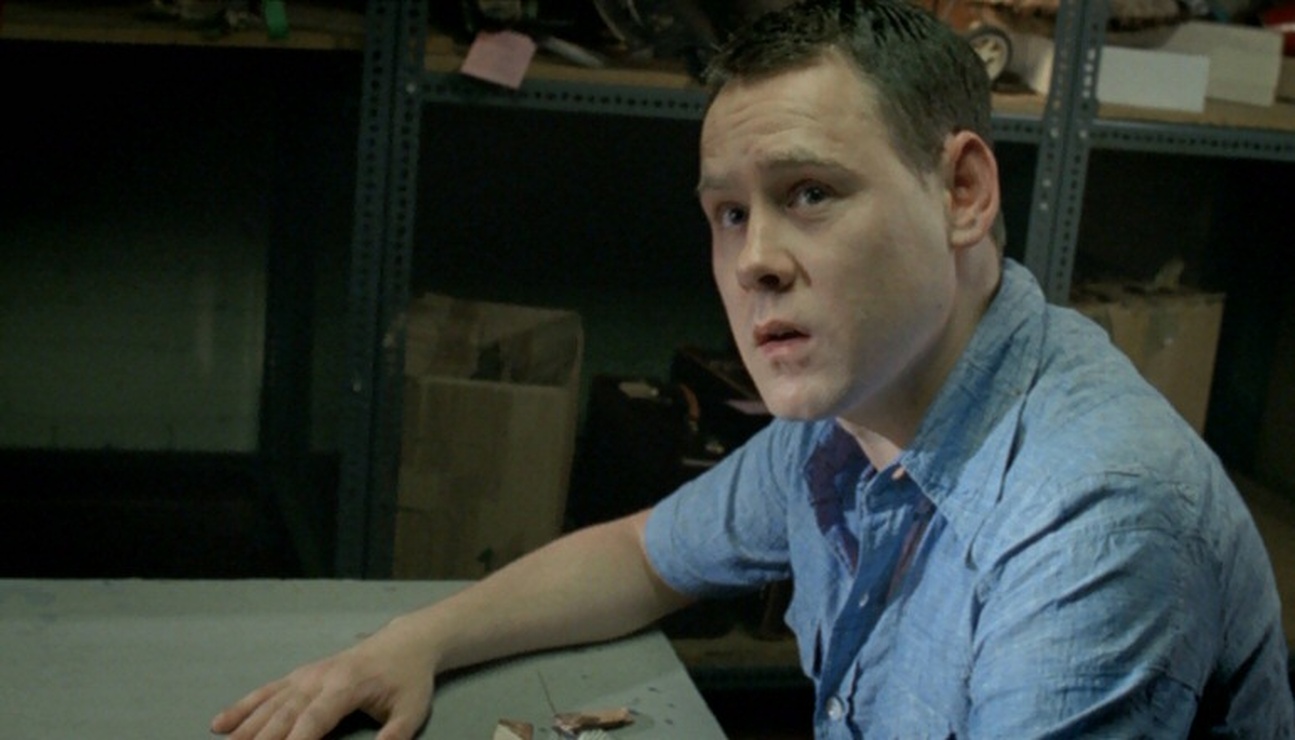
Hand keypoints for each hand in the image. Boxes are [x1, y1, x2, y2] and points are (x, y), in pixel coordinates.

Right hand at [210, 620, 435, 739]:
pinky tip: (220, 724)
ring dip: (244, 729)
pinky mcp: (299, 676)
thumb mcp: (411, 710)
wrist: (404, 642)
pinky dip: (242, 708)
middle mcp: (318, 679)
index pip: (313, 722)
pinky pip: (266, 692)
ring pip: (268, 705)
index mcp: (345, 687)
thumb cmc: (408, 680)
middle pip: (283, 716)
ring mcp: (305, 676)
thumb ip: (394, 736)